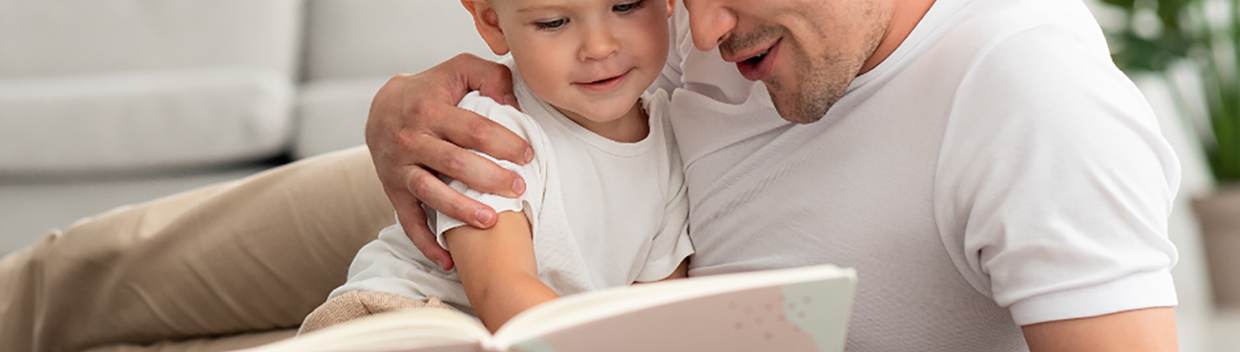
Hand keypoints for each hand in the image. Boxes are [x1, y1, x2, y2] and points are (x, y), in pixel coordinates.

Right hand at [366, 53, 532, 270]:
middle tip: (520, 189)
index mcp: (431, 109)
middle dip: (490, 178)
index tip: (528, 156)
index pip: (473, 129)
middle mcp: (411, 139)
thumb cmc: (432, 90)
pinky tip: (449, 260)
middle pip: (454, 163)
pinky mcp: (392, 191)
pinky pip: (408, 222)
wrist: (380, 108)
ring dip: (462, 210)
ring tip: (492, 221)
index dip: (504, 142)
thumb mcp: (458, 70)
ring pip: (430, 193)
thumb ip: (490, 76)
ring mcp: (399, 168)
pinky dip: (426, 244)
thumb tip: (512, 102)